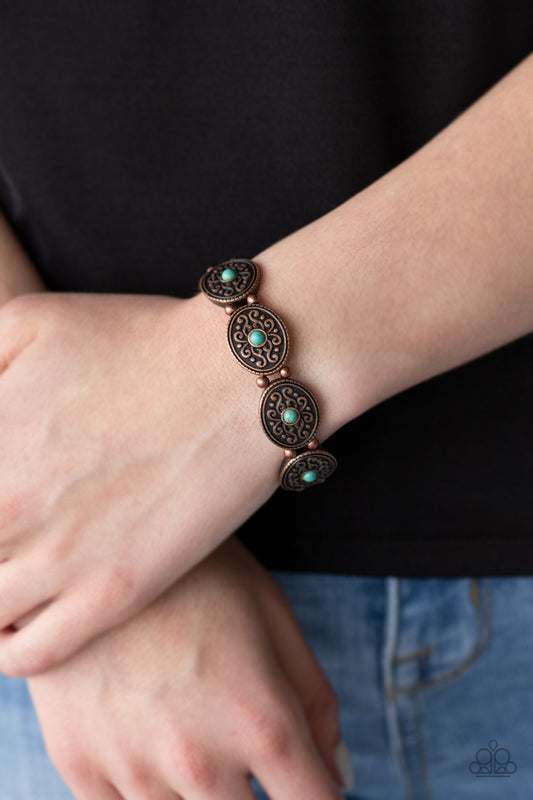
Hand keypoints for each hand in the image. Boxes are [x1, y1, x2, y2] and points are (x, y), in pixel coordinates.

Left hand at [0, 290, 281, 674]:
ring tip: (7, 570)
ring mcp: (60, 561)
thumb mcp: (28, 321)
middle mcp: (10, 512)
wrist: (236, 379)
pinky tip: (16, 619)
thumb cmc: (139, 341)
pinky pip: (29, 654)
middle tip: (9, 521)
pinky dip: (6, 649)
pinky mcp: (114, 593)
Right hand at [28, 537, 347, 799]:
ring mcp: (133, 768)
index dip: (321, 798)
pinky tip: (145, 738)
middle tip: (240, 743)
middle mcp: (199, 760)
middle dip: (258, 795)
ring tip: (187, 725)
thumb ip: (314, 700)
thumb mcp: (271, 613)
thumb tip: (340, 774)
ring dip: (199, 793)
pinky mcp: (79, 765)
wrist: (93, 536)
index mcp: (261, 719)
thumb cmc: (194, 571)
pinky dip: (143, 788)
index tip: (308, 783)